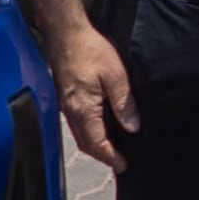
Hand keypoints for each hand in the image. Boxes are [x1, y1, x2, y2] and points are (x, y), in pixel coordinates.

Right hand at [44, 19, 135, 174]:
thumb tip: (132, 126)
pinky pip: (77, 122)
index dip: (111, 157)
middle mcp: (71, 111)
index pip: (97, 143)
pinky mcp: (66, 97)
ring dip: (96, 144)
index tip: (123, 165)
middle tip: (120, 162)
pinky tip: (101, 127)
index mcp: (83, 109)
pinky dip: (89, 132)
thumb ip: (124, 103)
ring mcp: (66, 105)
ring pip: (80, 134)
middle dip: (103, 156)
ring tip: (113, 149)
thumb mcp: (116, 76)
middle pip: (86, 143)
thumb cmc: (89, 50)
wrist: (65, 34)